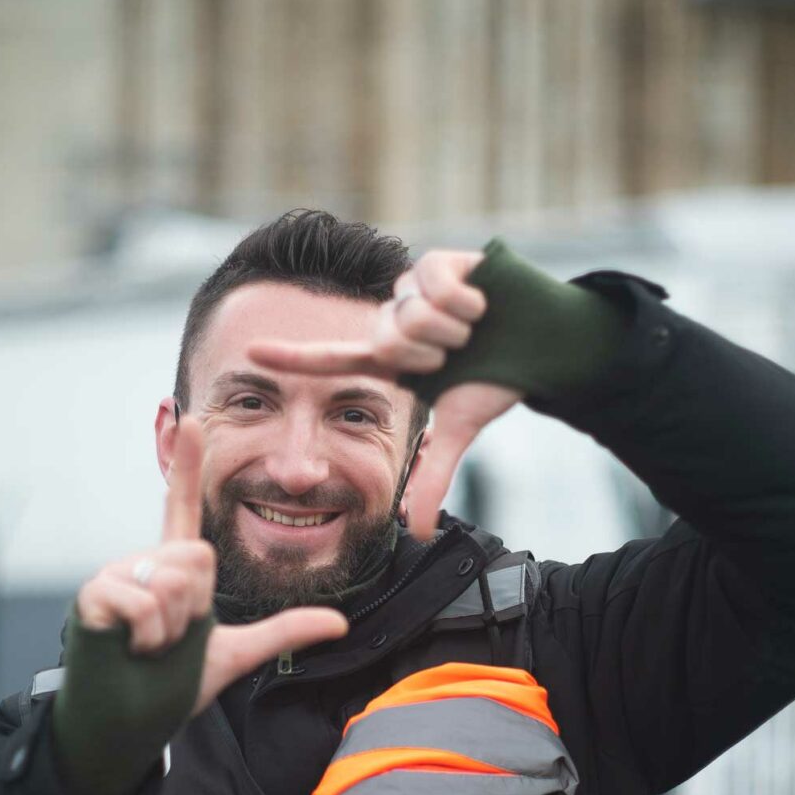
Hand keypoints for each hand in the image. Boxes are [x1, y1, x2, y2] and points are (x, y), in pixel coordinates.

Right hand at [73, 418, 348, 715]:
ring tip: (149, 646)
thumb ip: (283, 633)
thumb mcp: (236, 654)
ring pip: (176, 579)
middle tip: (171, 639)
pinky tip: (131, 648)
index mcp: (175, 569)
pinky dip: (148, 637)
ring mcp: (117, 576)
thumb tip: (339, 624)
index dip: (187, 464)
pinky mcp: (94, 596)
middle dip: (196, 610)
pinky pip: (146, 604)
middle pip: (199, 558)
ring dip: (172, 629)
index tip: (194, 418)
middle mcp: (145, 563)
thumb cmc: (169, 688)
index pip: (181, 506)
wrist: (129, 725)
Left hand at [247, 249, 521, 540]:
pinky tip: (482, 301)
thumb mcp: (459, 428)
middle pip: (386, 340)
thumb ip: (432, 477)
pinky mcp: (440, 260)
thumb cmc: (498, 377)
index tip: (250, 353)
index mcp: (391, 357)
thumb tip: (420, 533)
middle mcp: (394, 319)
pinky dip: (466, 298)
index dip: (292, 356)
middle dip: (428, 352)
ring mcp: (414, 287)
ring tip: (474, 325)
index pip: (332, 359)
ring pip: (410, 313)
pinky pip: (434, 282)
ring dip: (451, 327)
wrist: (544, 342)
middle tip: (456, 351)